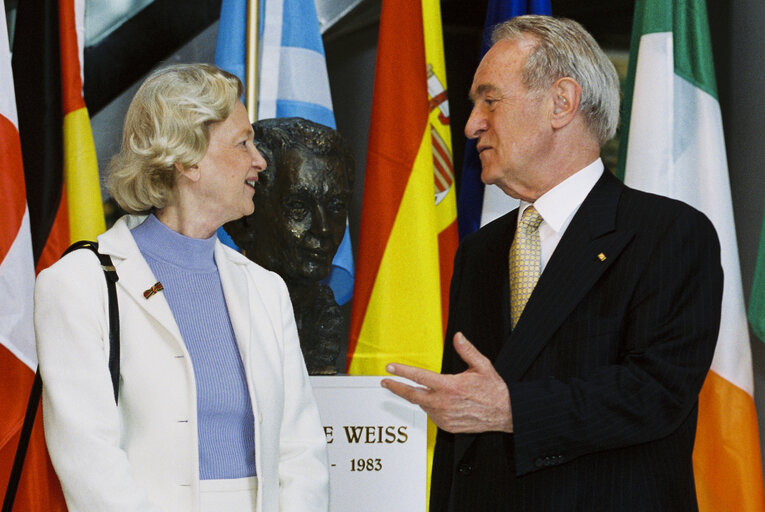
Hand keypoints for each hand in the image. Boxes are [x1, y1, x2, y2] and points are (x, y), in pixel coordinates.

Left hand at [381, 332, 512, 432]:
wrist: (505, 413)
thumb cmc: (493, 390)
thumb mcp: (482, 366)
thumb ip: (467, 350)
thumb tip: (458, 337)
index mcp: (449, 386)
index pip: (419, 377)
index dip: (402, 372)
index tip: (390, 368)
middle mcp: (444, 403)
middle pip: (412, 395)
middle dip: (396, 388)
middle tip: (386, 382)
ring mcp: (444, 416)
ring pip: (422, 405)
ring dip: (417, 397)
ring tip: (415, 389)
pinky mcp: (447, 426)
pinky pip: (432, 415)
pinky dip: (430, 407)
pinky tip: (436, 401)